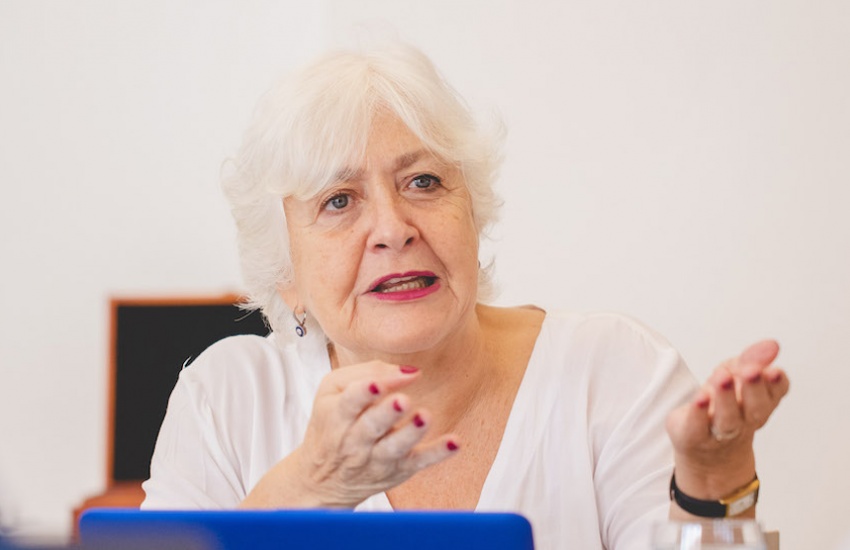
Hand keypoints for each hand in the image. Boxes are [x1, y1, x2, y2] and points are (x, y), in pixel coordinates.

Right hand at [242, 362, 458, 508]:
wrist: (322, 479)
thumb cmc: (331, 424)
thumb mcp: (332, 391)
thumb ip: (366, 372)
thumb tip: (408, 371)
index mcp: (337, 415)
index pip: (350, 402)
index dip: (364, 391)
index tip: (379, 383)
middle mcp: (356, 440)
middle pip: (372, 426)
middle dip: (388, 413)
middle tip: (403, 400)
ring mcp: (378, 457)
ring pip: (395, 447)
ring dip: (411, 433)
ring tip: (424, 417)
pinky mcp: (399, 469)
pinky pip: (419, 462)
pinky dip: (437, 454)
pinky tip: (455, 442)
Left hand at [666, 340, 789, 498]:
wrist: (705, 452)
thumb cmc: (722, 405)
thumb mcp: (735, 375)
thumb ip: (751, 359)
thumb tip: (773, 344)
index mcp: (759, 404)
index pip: (774, 394)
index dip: (776, 384)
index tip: (774, 370)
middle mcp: (744, 420)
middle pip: (754, 408)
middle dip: (753, 388)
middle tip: (751, 370)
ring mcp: (719, 431)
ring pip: (727, 419)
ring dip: (726, 398)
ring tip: (722, 376)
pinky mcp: (693, 435)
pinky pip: (697, 425)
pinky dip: (698, 412)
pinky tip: (700, 397)